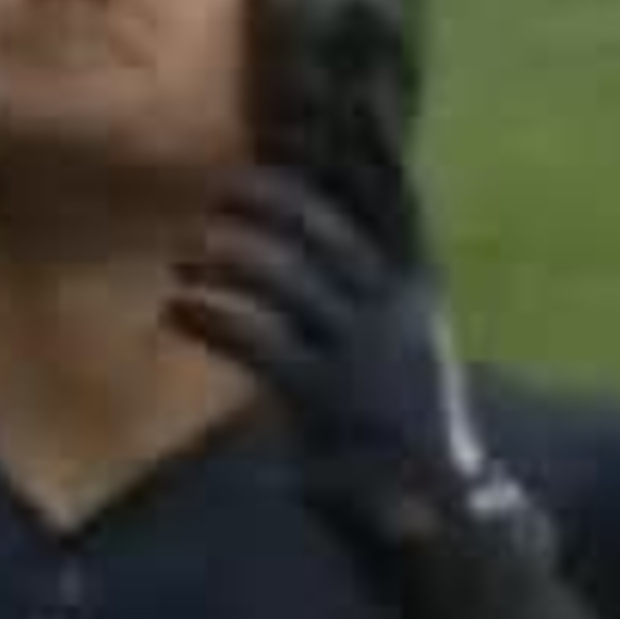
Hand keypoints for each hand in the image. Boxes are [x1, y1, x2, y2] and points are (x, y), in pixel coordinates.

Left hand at [165, 144, 540, 599]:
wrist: (439, 515)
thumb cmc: (408, 429)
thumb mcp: (408, 346)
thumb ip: (372, 288)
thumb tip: (321, 233)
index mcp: (419, 291)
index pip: (392, 201)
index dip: (365, 149)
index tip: (335, 103)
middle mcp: (395, 311)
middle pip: (327, 228)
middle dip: (271, 201)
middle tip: (224, 193)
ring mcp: (361, 353)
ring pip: (286, 276)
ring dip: (228, 256)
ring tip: (189, 255)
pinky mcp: (323, 399)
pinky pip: (258, 338)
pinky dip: (212, 316)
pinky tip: (180, 309)